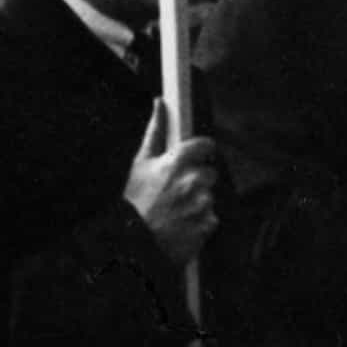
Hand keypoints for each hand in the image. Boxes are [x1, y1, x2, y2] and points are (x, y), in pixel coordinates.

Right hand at [124, 98, 219, 265]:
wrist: (135, 242)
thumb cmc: (135, 202)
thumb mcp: (139, 163)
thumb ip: (155, 131)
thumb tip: (160, 104)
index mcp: (176, 162)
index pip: (206, 145)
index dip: (201, 150)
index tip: (196, 155)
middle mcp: (192, 181)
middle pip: (209, 172)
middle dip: (197, 179)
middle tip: (176, 189)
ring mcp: (202, 204)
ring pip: (209, 195)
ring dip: (198, 200)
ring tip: (176, 209)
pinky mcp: (208, 224)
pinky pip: (211, 217)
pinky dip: (200, 220)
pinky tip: (182, 222)